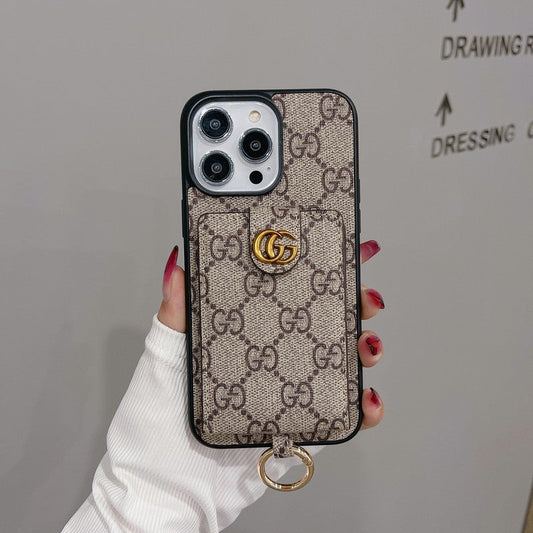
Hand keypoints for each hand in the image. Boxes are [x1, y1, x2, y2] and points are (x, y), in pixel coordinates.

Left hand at [157, 239, 384, 430]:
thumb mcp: (165, 358)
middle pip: (327, 321)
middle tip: (366, 300)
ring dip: (367, 349)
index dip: (319, 272)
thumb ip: (174, 314)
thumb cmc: (158, 419)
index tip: (344, 252)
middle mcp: (277, 354)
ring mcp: (294, 388)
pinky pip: (345, 413)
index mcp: (249, 332)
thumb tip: (176, 265)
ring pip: (344, 361)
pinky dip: (366, 407)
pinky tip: (366, 400)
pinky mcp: (305, 424)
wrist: (168, 485)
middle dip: (356, 304)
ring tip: (366, 347)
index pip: (288, 292)